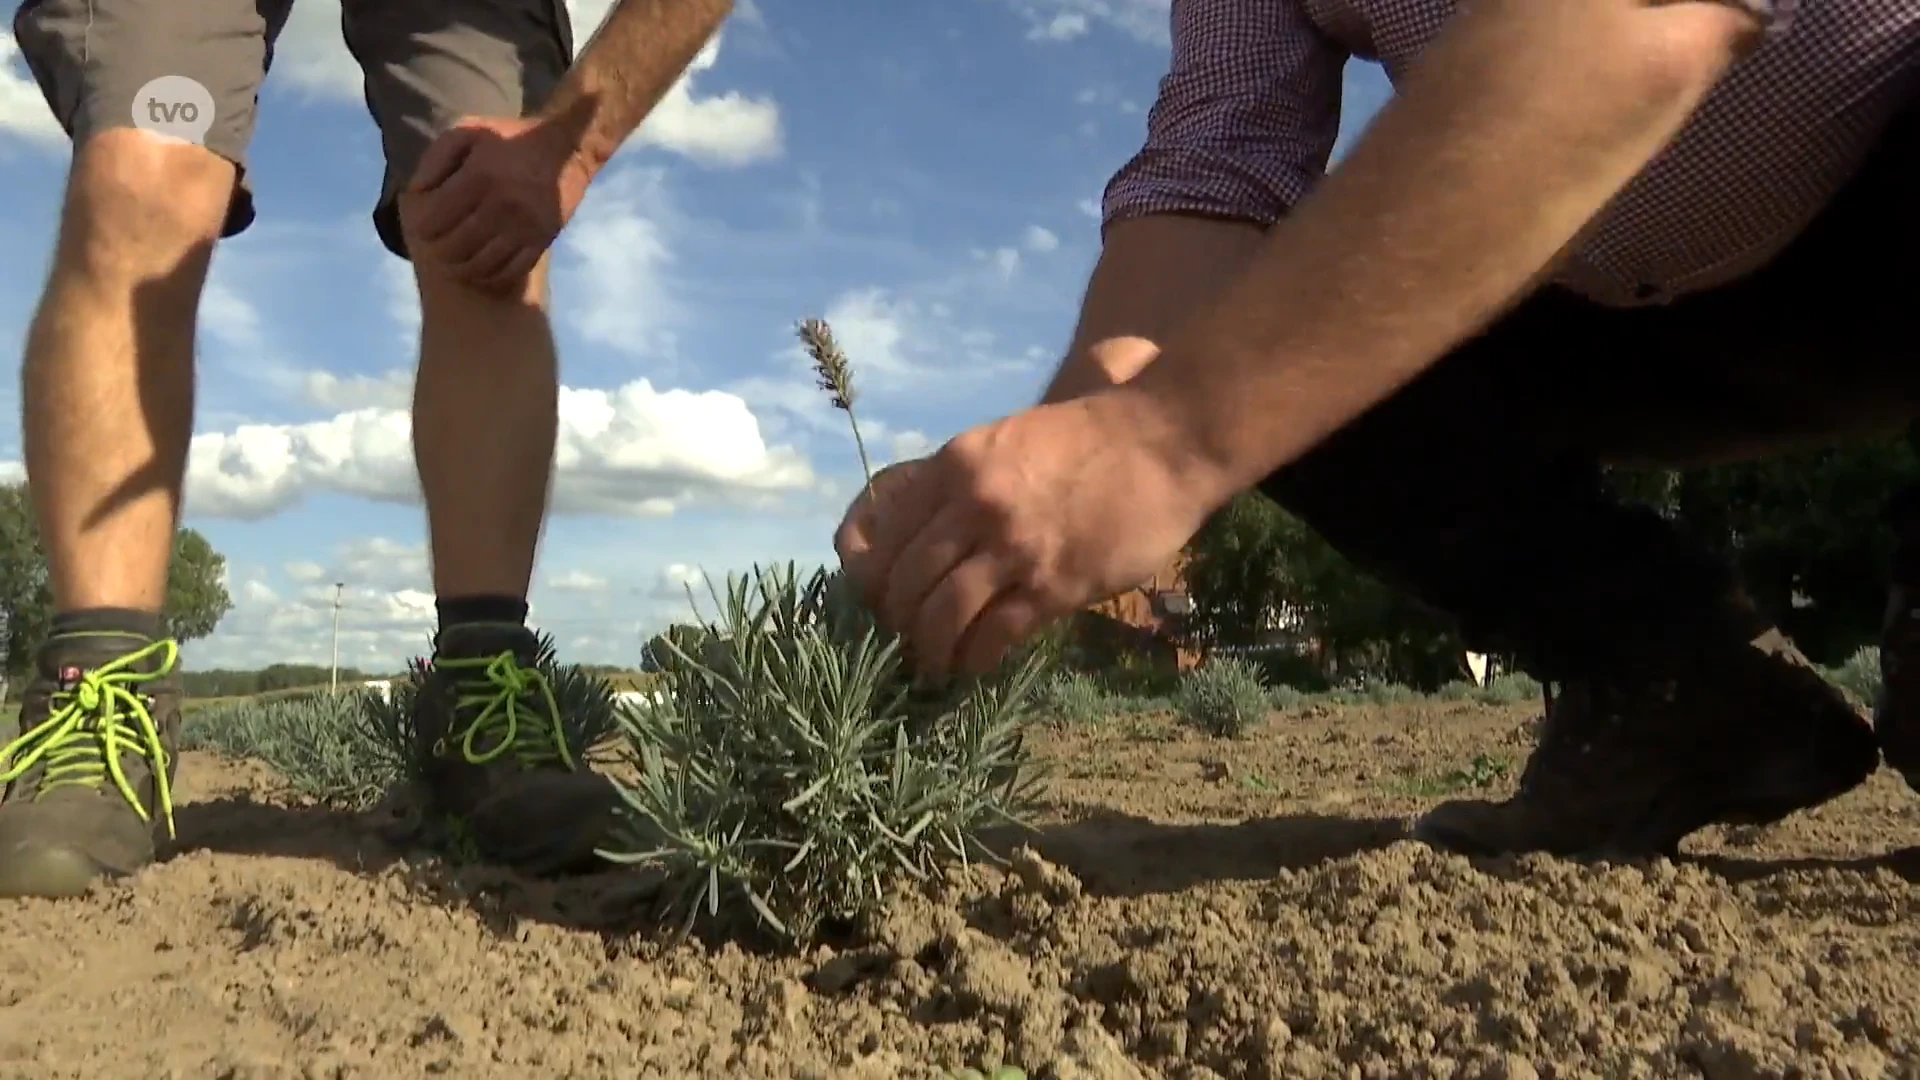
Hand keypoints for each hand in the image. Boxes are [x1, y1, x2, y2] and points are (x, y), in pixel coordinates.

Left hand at [402, 116, 594, 293]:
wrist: (567, 150)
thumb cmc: (511, 139)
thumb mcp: (469, 131)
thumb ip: (437, 158)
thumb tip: (416, 191)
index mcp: (478, 178)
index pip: (437, 218)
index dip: (423, 228)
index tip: (423, 228)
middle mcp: (500, 206)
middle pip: (456, 246)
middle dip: (439, 252)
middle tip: (437, 248)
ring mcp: (523, 227)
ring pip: (482, 264)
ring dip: (462, 268)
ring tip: (455, 263)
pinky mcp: (541, 240)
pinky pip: (511, 270)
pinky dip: (492, 277)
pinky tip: (482, 271)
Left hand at [834, 387, 1232, 676]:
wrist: (1160, 441)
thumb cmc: (1083, 441)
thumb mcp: (1002, 442)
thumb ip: (958, 484)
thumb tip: (916, 536)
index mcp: (954, 467)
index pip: (880, 539)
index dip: (870, 582)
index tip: (879, 602)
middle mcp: (974, 506)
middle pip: (905, 583)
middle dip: (897, 622)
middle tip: (905, 640)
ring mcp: (1013, 547)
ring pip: (941, 614)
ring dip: (930, 648)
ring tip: (934, 662)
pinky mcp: (1054, 584)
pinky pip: (995, 633)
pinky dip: (975, 657)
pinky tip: (975, 662)